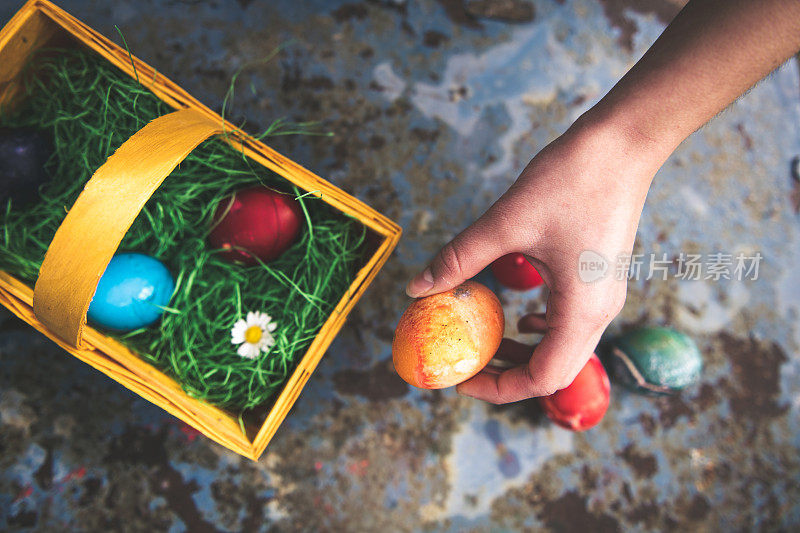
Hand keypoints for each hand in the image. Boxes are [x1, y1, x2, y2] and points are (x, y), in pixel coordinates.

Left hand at [405, 116, 667, 402]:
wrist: (623, 143)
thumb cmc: (571, 179)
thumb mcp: (505, 223)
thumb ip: (460, 259)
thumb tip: (416, 288)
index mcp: (582, 310)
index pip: (542, 379)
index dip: (498, 388)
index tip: (460, 377)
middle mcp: (600, 312)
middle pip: (554, 371)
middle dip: (507, 374)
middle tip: (467, 363)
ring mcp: (604, 296)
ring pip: (563, 348)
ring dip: (524, 353)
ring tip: (485, 342)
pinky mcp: (600, 278)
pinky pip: (571, 322)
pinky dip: (540, 329)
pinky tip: (518, 313)